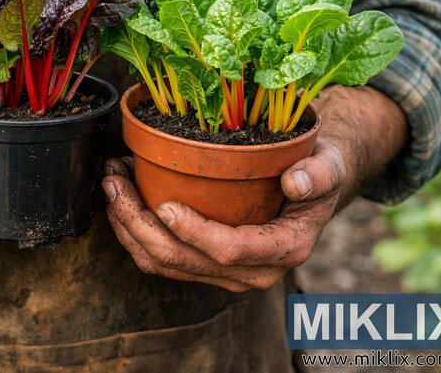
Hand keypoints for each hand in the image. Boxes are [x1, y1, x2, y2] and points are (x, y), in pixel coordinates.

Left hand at [102, 139, 345, 291]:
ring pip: (162, 264)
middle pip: (182, 260)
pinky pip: (159, 259)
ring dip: (126, 226)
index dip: (194, 232)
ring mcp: (224, 274)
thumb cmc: (316, 170)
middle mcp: (252, 272)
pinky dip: (132, 230)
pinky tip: (120, 197)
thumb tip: (294, 183)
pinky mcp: (202, 265)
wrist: (309, 186)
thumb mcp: (329, 165)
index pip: (230, 250)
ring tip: (110, 182)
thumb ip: (319, 174)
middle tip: (114, 180)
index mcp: (283, 249)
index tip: (163, 204)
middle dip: (138, 223)